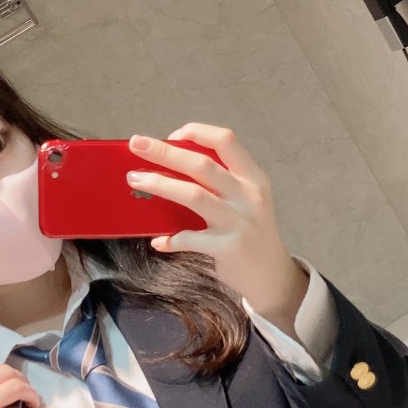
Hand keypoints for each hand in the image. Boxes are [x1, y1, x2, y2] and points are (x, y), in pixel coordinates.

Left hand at [127, 124, 307, 329]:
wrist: (271, 274)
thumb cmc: (250, 232)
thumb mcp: (246, 200)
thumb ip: (219, 184)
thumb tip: (170, 167)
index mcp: (253, 178)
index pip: (225, 141)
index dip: (196, 132)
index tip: (172, 135)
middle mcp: (249, 196)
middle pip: (202, 164)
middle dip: (165, 151)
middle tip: (137, 144)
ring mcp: (239, 222)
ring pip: (194, 195)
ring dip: (161, 184)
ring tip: (136, 180)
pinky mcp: (228, 247)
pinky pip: (190, 238)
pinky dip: (171, 238)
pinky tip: (159, 241)